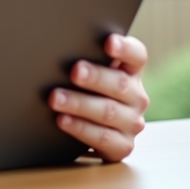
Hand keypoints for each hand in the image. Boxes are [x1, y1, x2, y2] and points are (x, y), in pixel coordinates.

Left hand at [49, 34, 149, 161]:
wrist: (87, 127)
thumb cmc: (83, 89)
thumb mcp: (88, 72)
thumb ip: (82, 58)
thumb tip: (52, 46)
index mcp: (131, 71)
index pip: (136, 56)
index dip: (124, 48)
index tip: (108, 42)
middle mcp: (136, 97)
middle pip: (120, 84)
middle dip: (96, 77)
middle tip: (75, 71)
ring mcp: (132, 123)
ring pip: (108, 112)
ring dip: (80, 104)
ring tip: (55, 98)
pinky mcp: (122, 146)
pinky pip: (103, 138)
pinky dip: (81, 129)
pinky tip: (63, 120)